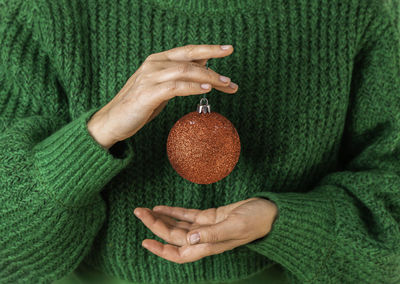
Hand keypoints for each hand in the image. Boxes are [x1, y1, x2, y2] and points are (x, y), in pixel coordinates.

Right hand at [87, 44, 238, 148]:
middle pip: (189, 58)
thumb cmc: (139, 105)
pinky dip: (192, 87)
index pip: (187, 51)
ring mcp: (149, 77)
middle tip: (232, 76)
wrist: (112, 121)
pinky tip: (205, 90)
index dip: (208, 49)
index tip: (227, 49)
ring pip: (185, 71)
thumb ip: (179, 77)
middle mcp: (154, 64)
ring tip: (225, 85)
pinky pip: (175, 87)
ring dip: (208, 77)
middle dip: (214, 63)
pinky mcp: (147, 93)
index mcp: (157, 60)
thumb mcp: (162, 88)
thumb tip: (202, 69)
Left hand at [133, 197, 277, 263]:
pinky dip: (174, 212)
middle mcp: (204, 238)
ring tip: (145, 210)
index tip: (144, 241)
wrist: (269, 212)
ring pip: (178, 226)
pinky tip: (162, 207)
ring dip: (162, 218)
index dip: (161, 250)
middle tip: (139, 212)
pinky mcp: (210, 217)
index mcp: (209, 245)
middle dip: (155, 225)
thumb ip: (213, 233)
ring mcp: (206, 227)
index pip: (179, 253)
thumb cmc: (256, 221)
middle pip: (174, 236)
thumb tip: (189, 240)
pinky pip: (188, 215)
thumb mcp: (235, 226)